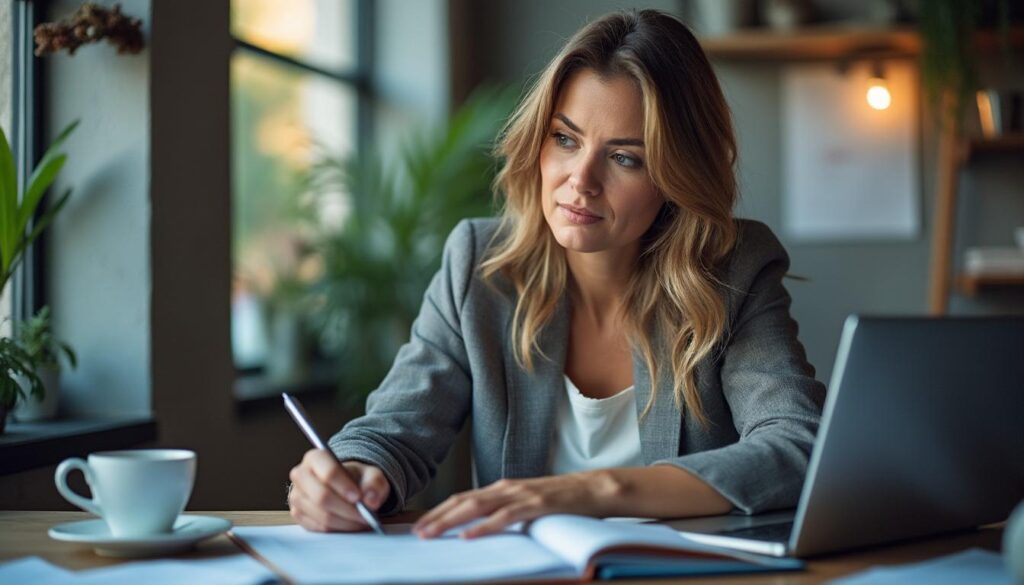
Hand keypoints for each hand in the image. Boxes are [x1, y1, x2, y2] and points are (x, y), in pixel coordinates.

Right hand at [288, 449, 389, 531]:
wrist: (346, 488)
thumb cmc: (356, 478)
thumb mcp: (371, 475)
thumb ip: (374, 484)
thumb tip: (371, 500)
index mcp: (316, 458)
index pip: (328, 472)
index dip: (344, 487)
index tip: (358, 498)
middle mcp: (301, 475)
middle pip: (321, 497)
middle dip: (346, 510)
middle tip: (365, 516)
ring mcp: (296, 497)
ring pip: (322, 516)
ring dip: (345, 522)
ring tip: (362, 522)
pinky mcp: (298, 515)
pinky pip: (319, 528)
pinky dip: (338, 529)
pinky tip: (350, 525)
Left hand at [413, 471, 620, 538]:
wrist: (594, 489)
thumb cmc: (561, 500)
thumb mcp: (526, 503)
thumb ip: (504, 511)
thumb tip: (479, 528)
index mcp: (502, 488)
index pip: (462, 499)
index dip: (439, 511)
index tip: (419, 525)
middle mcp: (506, 488)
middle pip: (463, 501)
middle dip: (437, 517)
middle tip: (416, 533)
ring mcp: (520, 495)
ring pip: (477, 507)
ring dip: (451, 521)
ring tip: (432, 534)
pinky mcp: (536, 505)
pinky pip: (505, 517)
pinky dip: (484, 526)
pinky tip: (470, 536)